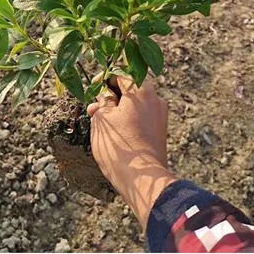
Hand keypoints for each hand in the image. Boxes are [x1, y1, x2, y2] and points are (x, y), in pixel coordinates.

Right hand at [88, 76, 174, 228]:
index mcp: (142, 90)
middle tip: (94, 108)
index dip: (104, 78)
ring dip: (118, 108)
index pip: (121, 74)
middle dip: (110, 96)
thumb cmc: (119, 146)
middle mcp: (155, 99)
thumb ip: (103, 101)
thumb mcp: (102, 119)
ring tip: (99, 122)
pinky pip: (142, 116)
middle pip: (130, 89)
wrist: (142, 180)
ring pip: (135, 104)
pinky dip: (128, 118)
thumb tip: (106, 97)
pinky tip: (114, 131)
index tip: (93, 86)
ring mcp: (160, 115)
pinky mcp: (160, 131)